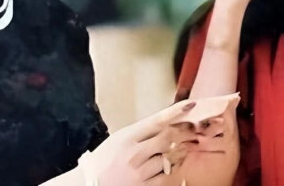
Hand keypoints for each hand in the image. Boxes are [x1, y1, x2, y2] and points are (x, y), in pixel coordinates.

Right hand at [83, 100, 197, 185]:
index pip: (157, 121)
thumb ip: (141, 132)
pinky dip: (175, 170)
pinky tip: (177, 165)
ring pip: (171, 158)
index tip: (190, 105)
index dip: (176, 112)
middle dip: (185, 132)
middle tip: (195, 129)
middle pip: (168, 138)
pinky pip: (168, 178)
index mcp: (127, 137)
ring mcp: (140, 173)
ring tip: (188, 146)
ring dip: (182, 151)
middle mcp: (134, 154)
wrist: (88, 184)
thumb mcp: (119, 139)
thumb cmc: (104, 161)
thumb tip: (166, 122)